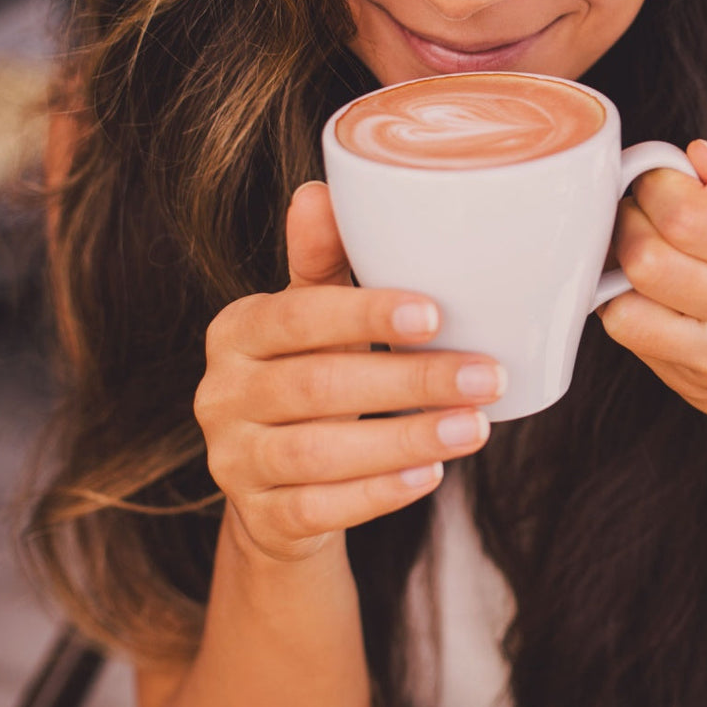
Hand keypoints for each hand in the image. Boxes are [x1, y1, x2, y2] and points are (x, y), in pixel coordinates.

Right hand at [194, 181, 504, 562]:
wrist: (276, 485)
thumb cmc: (311, 374)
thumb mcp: (314, 318)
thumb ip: (321, 262)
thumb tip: (319, 189)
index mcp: (236, 330)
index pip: (298, 316)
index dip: (365, 314)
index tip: (435, 314)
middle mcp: (220, 394)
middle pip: (318, 387)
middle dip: (410, 382)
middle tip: (486, 376)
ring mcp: (232, 461)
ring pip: (320, 453)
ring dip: (406, 439)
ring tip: (475, 426)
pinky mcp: (258, 517)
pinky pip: (319, 509)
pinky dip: (379, 493)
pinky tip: (430, 474)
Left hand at [596, 140, 706, 440]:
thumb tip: (696, 154)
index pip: (691, 213)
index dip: (656, 185)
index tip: (660, 181)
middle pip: (649, 256)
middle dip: (629, 220)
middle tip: (642, 213)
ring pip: (629, 301)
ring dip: (618, 264)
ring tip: (641, 249)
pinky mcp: (694, 384)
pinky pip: (628, 332)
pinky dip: (620, 302)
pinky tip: (643, 291)